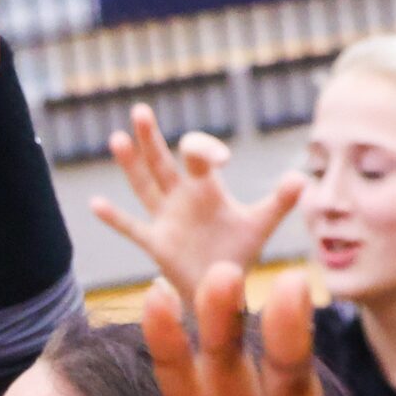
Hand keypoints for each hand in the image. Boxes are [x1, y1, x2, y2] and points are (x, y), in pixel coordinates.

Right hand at [90, 107, 303, 299]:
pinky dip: (114, 218)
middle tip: (141, 110)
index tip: (222, 160)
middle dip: (152, 138)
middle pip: (162, 161)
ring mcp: (165, 218)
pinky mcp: (157, 243)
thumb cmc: (239, 250)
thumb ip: (280, 201)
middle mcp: (181, 196)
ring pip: (144, 185)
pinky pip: (132, 228)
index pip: (197, 155)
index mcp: (205, 187)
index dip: (206, 150)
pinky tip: (95, 204)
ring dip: (131, 164)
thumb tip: (301, 178)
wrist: (223, 285)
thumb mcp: (261, 223)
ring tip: (118, 138)